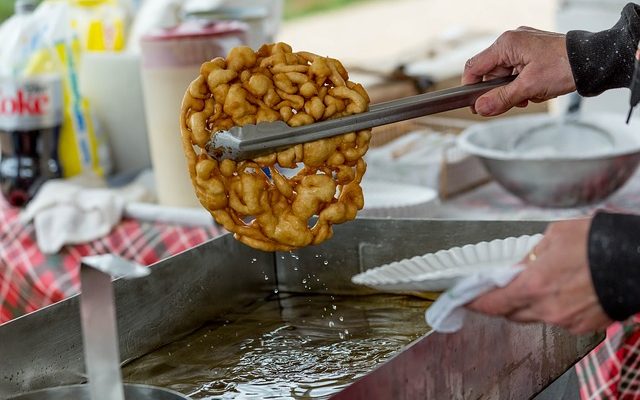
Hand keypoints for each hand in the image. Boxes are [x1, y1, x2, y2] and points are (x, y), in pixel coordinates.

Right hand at [462, 27, 576, 115]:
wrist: (594, 61)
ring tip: (530, 96)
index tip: (473, 104)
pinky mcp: (532, 54)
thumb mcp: (529, 87)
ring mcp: (523, 48)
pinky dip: (523, 86)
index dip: (470, 87)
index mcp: (507, 44)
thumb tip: (481, 108)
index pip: (474, 67)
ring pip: (505, 76)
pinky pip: (518, 74)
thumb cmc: (566, 66)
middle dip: (499, 92)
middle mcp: (513, 42)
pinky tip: (535, 91)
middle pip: (490, 74)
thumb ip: (501, 98)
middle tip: (510, 103)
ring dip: (513, 91)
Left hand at [466, 218, 612, 333]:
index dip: (476, 302)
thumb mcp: (554, 236)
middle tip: (501, 287)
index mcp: (535, 285)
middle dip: (503, 301)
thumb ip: (529, 255)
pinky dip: (554, 307)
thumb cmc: (599, 242)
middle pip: (511, 313)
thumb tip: (518, 264)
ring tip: (542, 281)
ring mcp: (567, 320)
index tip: (466, 299)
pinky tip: (563, 290)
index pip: (493, 303)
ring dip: (530, 303)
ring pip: (535, 316)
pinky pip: (558, 319)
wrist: (636, 259)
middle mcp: (548, 308)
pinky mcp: (584, 326)